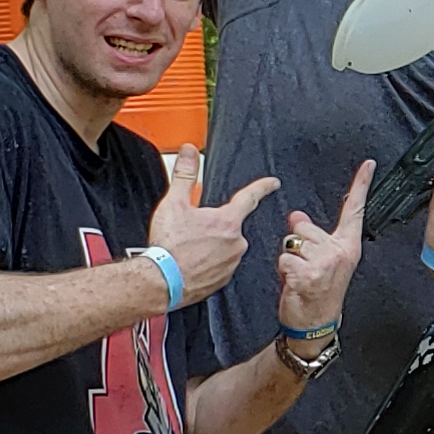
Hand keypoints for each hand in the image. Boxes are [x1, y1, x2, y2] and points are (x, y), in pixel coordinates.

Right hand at [146, 156, 277, 308]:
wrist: (161, 281)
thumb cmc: (169, 246)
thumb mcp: (174, 203)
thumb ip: (185, 174)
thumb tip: (190, 152)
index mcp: (227, 221)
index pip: (250, 197)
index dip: (262, 187)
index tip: (272, 183)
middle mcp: (235, 243)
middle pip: (230, 225)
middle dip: (214, 224)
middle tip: (192, 230)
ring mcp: (231, 263)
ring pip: (225, 246)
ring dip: (211, 244)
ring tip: (189, 247)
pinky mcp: (222, 280)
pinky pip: (219, 265)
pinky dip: (208, 262)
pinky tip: (191, 262)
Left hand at [273, 162, 372, 332]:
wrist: (316, 324)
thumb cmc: (319, 292)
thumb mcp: (321, 260)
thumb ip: (311, 235)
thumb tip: (296, 215)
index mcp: (347, 245)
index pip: (354, 211)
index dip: (361, 185)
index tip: (368, 164)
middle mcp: (341, 252)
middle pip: (304, 228)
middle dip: (297, 245)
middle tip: (306, 267)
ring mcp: (326, 263)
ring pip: (291, 243)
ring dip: (289, 259)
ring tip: (300, 275)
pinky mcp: (309, 274)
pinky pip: (284, 259)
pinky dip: (283, 271)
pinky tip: (295, 283)